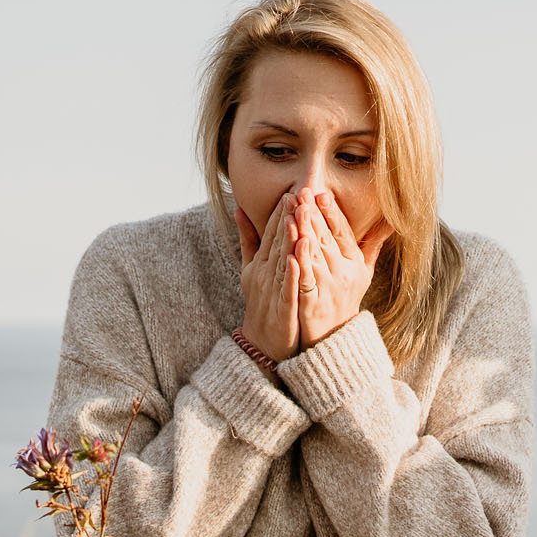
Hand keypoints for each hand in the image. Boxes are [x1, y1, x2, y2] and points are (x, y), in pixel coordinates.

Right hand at [235, 192, 302, 367]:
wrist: (263, 343)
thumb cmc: (262, 303)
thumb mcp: (251, 269)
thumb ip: (248, 240)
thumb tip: (238, 209)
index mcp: (261, 263)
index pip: (271, 234)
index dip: (280, 214)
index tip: (291, 193)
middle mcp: (264, 274)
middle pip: (277, 244)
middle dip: (286, 219)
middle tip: (297, 196)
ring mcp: (272, 292)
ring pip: (281, 263)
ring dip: (288, 241)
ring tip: (297, 220)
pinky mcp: (281, 310)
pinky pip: (286, 290)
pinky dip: (290, 274)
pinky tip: (297, 260)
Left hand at [296, 188, 389, 349]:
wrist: (334, 338)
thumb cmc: (345, 299)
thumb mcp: (364, 271)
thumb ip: (373, 244)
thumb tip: (393, 220)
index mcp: (354, 263)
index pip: (342, 232)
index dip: (332, 213)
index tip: (322, 193)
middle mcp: (345, 274)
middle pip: (327, 239)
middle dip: (314, 214)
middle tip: (302, 192)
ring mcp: (330, 288)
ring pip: (316, 255)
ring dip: (305, 232)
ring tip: (294, 212)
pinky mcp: (314, 303)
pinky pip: (307, 279)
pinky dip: (301, 262)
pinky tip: (294, 246)